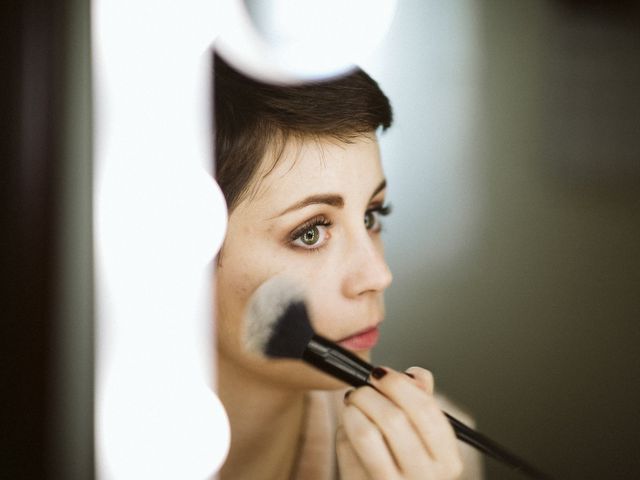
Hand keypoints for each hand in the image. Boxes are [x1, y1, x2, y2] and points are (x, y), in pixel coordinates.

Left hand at [336, 366, 462, 479]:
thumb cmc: (406, 463)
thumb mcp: (424, 438)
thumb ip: (423, 401)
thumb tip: (415, 374)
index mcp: (447, 460)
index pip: (425, 410)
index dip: (398, 384)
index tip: (380, 374)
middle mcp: (424, 478)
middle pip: (392, 418)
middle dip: (368, 394)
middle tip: (359, 390)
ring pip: (365, 432)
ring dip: (352, 410)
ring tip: (351, 408)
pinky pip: (346, 448)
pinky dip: (342, 432)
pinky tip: (348, 434)